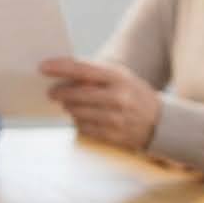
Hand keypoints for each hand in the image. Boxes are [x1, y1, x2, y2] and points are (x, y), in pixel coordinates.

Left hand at [40, 58, 160, 151]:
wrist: (160, 122)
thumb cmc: (132, 94)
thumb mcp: (120, 77)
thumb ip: (94, 75)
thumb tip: (62, 75)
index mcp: (119, 77)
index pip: (83, 69)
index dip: (61, 67)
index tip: (43, 67)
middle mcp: (118, 97)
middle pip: (77, 95)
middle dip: (60, 93)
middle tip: (51, 92)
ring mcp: (116, 118)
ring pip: (78, 113)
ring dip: (69, 108)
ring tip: (69, 104)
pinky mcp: (113, 135)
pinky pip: (84, 128)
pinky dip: (79, 122)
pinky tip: (82, 117)